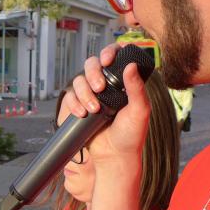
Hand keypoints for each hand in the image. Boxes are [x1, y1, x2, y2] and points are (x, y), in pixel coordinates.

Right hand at [67, 43, 150, 163]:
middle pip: (92, 64)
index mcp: (123, 83)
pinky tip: (82, 114)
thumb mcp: (140, 110)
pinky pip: (70, 97)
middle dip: (93, 73)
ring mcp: (91, 96)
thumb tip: (131, 65)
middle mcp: (106, 86)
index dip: (108, 52)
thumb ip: (137, 88)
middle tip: (100, 88)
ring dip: (84, 92)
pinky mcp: (79, 107)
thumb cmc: (132, 135)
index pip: (114, 57)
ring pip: (79, 80)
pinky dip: (74, 103)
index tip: (108, 61)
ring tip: (94, 109)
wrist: (114, 157)